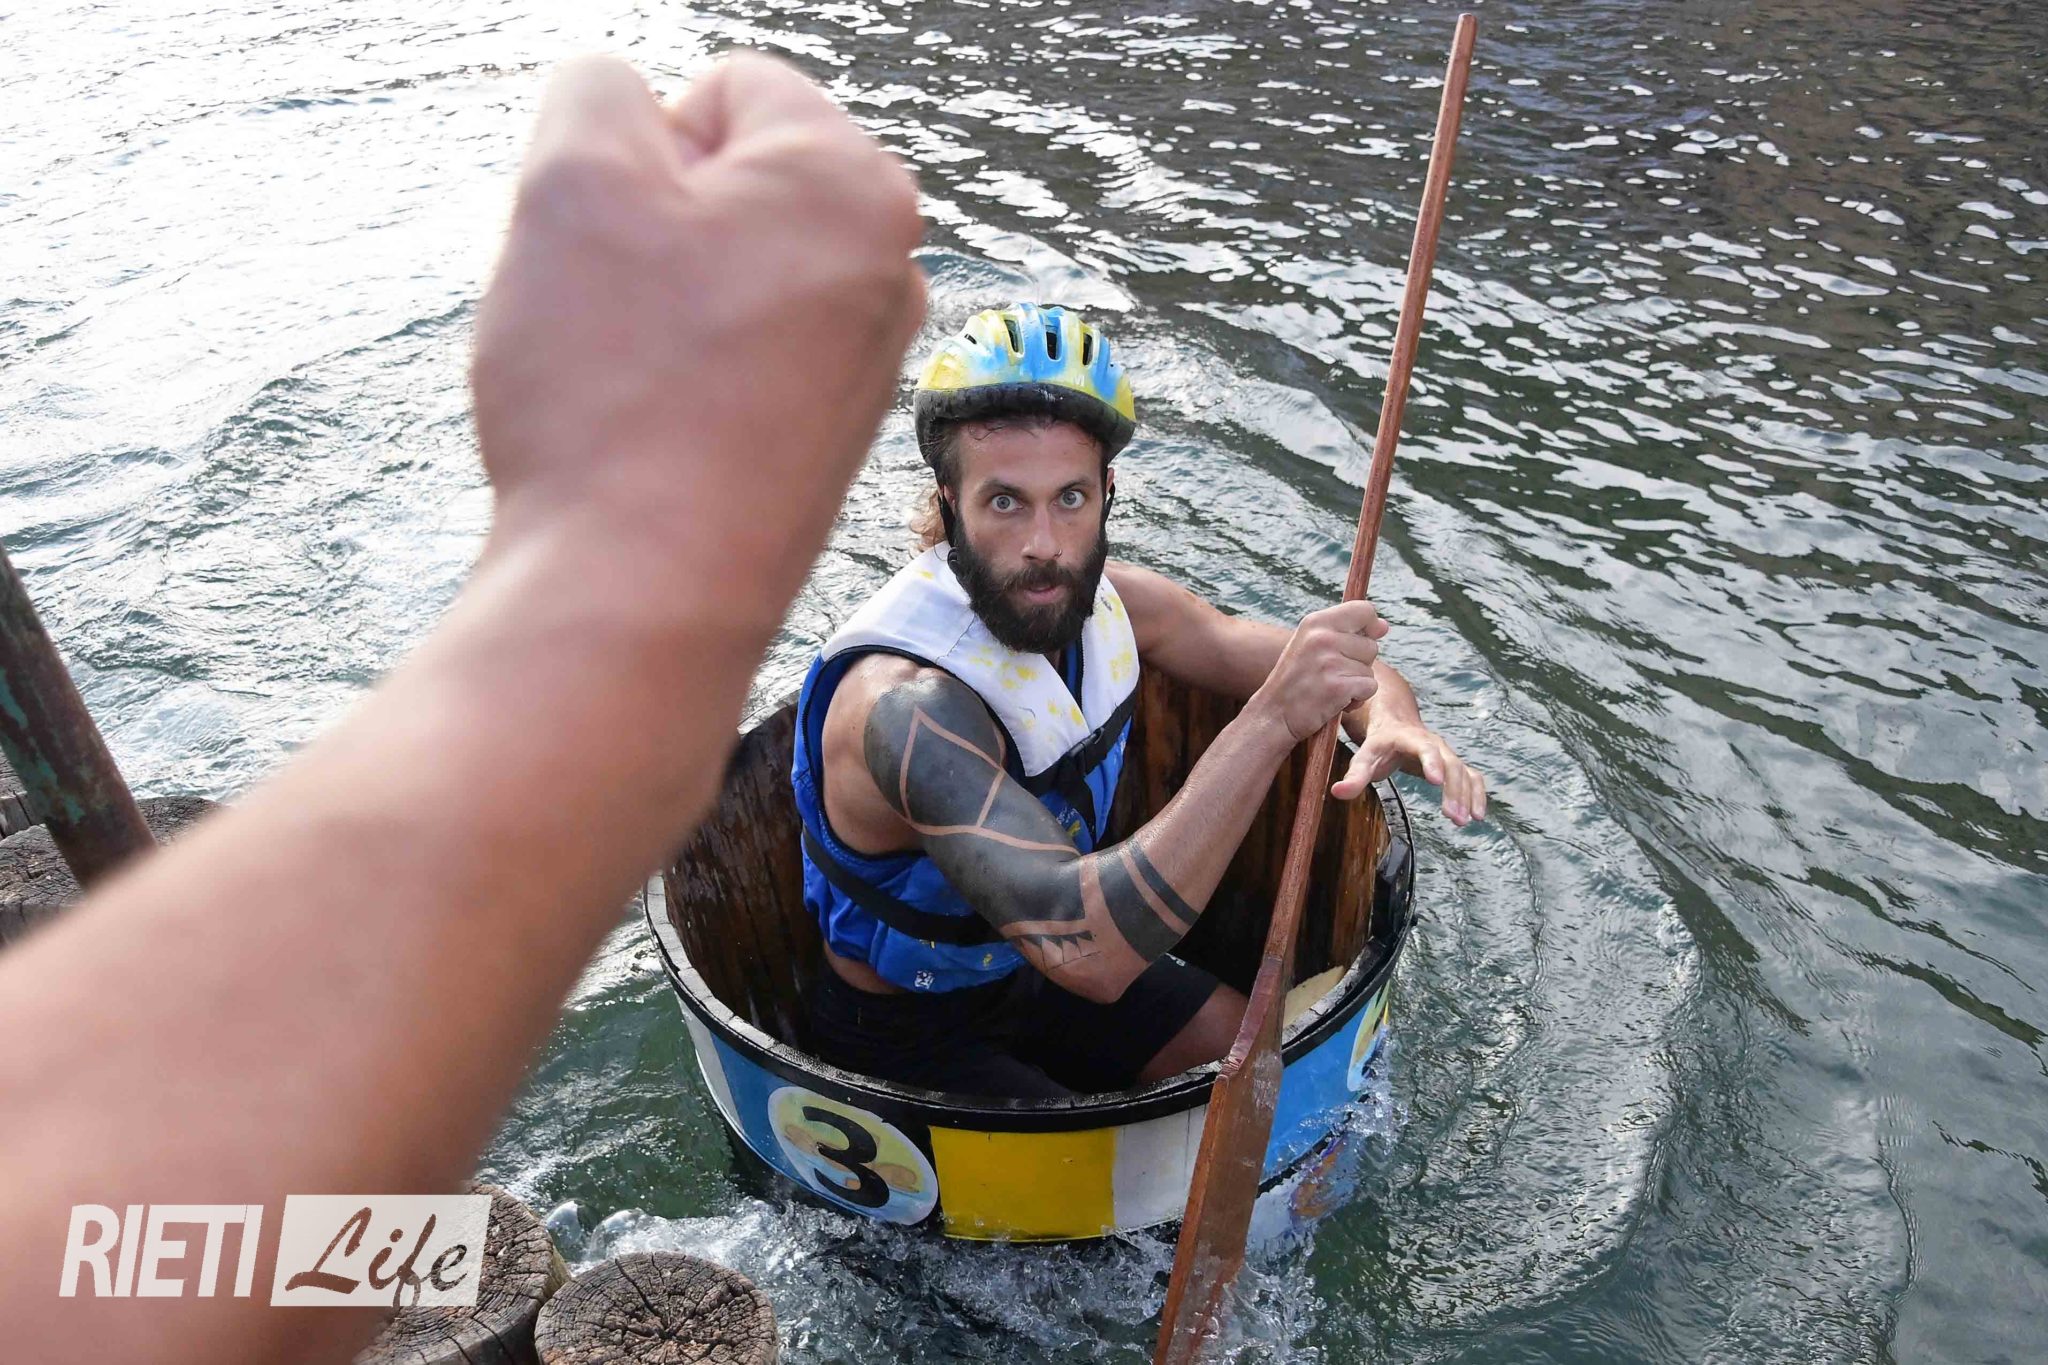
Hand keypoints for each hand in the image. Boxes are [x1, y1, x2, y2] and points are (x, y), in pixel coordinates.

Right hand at [471, 53, 925, 619]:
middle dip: (655, 227)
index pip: (722, 90)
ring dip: (663, 304)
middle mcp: (893, 269)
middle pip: (731, 189)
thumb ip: (597, 93)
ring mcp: (870, 362)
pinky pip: (740, 363)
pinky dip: (688, 378)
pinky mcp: (832, 438)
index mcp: (859, 183)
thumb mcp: (571, 179)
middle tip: (616, 313)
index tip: (620, 244)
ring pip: (727, 278)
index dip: (637, 152)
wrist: (645, 595)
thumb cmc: (614, 384)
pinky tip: (654, 433)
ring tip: (632, 381)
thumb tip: (632, 107)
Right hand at [1246, 600, 1388, 745]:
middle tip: (1330, 674)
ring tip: (1330, 688)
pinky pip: (1370, 687)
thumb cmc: (1295, 681)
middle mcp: (1322, 638)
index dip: (1370, 625)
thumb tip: (1384, 626)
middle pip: (1371, 645)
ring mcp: (1330, 662)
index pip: (1363, 610)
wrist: (1273, 714)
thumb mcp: (1311, 645)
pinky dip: (1358, 699)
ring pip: (1370, 669)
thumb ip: (1345, 632)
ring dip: (1356, 683)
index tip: (1364, 639)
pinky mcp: (1338, 687)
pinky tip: (1335, 702)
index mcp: (1315, 622)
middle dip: (1359, 663)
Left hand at [1331, 718, 1487, 825]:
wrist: (1395, 724)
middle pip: (1449, 763)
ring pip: (1463, 772)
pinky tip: (1478, 815)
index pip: (1424, 747)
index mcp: (1409, 738)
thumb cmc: (1378, 745)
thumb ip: (1353, 776)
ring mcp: (1446, 754)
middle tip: (1453, 816)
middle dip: (1453, 790)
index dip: (1431, 762)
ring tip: (1465, 821)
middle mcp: (1433, 743)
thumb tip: (1337, 793)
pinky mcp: (1455, 765)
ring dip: (1467, 796)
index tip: (1436, 781)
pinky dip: (1477, 794)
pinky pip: (1473, 777)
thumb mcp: (1364, 757)